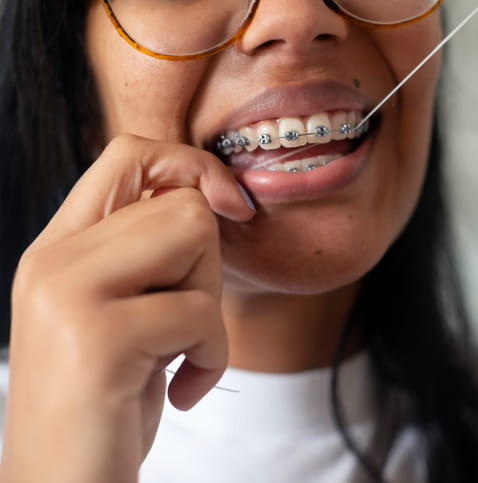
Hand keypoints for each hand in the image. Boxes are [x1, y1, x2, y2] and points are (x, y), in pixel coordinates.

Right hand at [0, 135, 254, 482]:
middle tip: (181, 323)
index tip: (232, 206)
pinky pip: (201, 312)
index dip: (191, 166)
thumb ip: (149, 253)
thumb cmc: (110, 402)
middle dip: (207, 267)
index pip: (129, 154)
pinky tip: (180, 390)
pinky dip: (212, 357)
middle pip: (182, 203)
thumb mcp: (124, 313)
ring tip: (177, 352)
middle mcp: (53, 259)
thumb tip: (211, 196)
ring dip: (209, 305)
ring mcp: (68, 293)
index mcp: (59, 248)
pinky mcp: (98, 337)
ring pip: (195, 237)